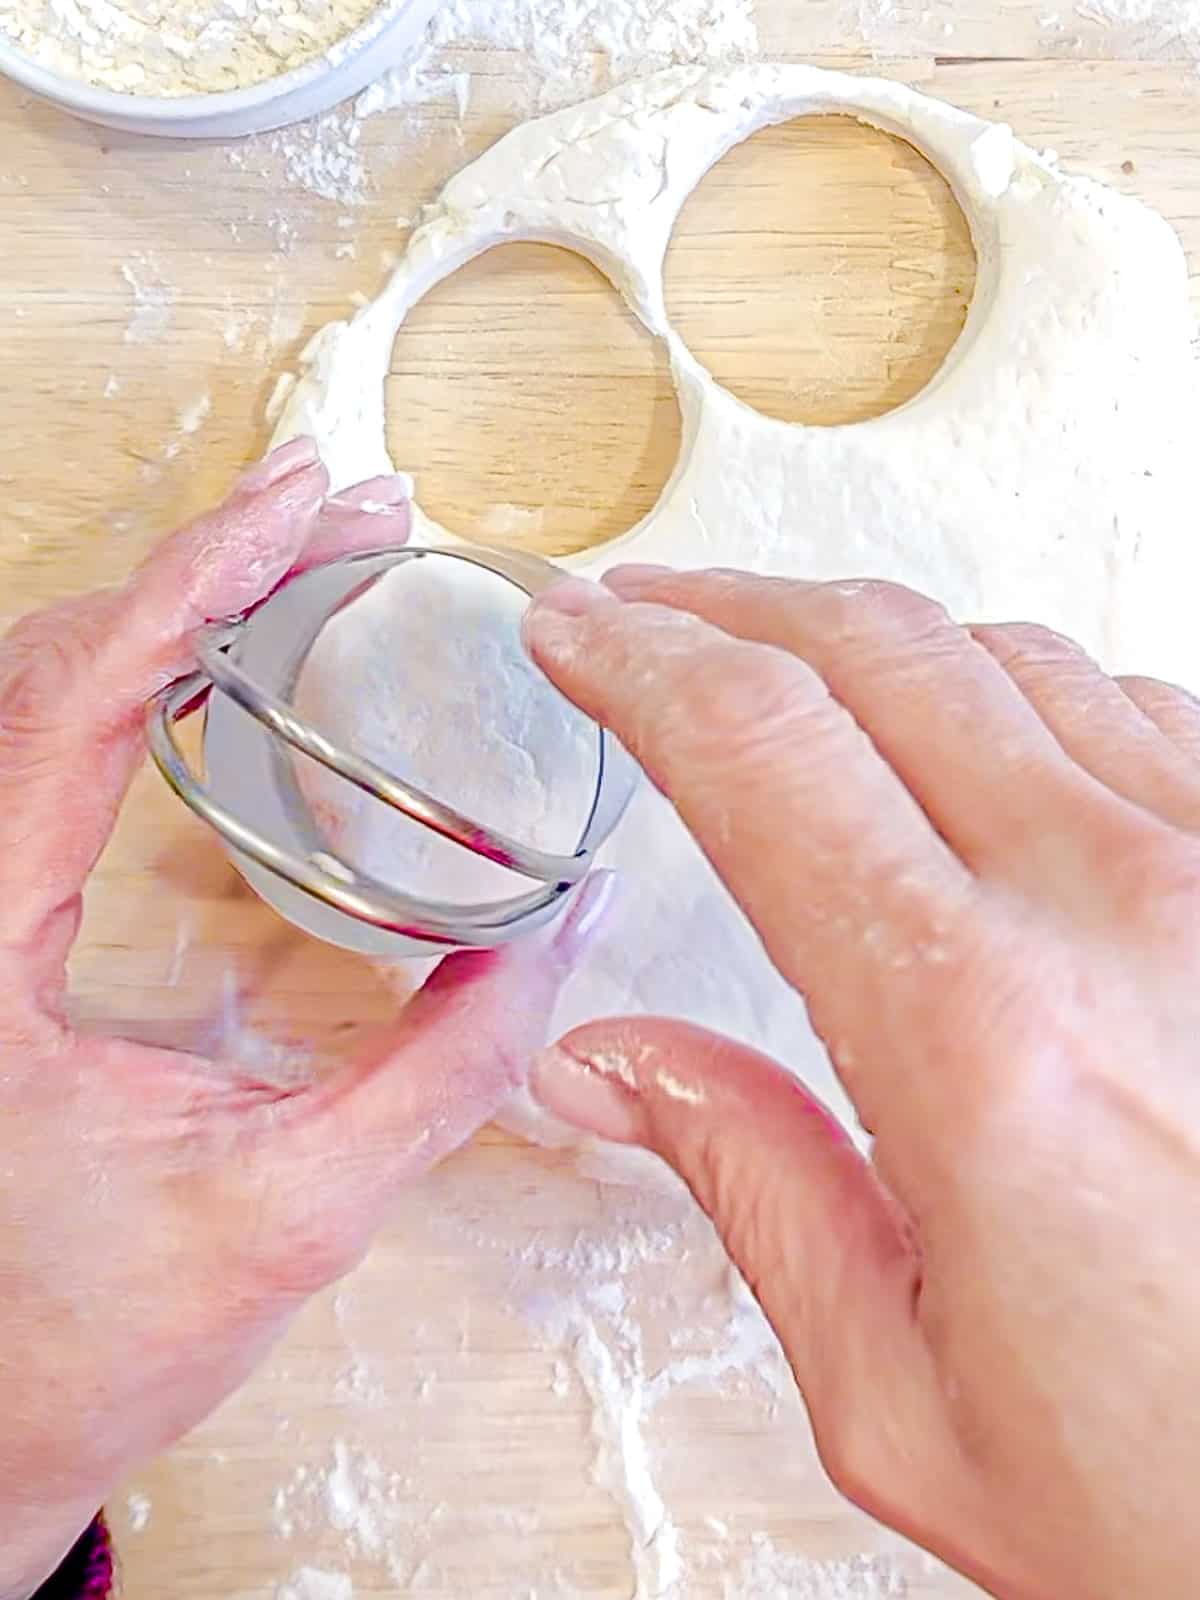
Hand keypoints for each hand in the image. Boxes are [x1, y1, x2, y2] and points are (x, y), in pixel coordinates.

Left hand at [0, 439, 600, 1598]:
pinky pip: (62, 756)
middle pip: (58, 661)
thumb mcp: (295, 1211)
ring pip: (49, 693)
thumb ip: (442, 1071)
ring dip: (181, 609)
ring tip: (310, 560)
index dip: (197, 584)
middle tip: (343, 515)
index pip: (80, 704)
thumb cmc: (95, 1336)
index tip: (302, 508)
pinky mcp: (3, 925)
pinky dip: (157, 682)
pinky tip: (241, 668)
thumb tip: (559, 935)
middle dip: (210, 567)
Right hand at [526, 566, 1199, 1599]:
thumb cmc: (1182, 1494)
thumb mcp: (907, 1396)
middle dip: (727, 611)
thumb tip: (614, 1069)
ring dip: (868, 638)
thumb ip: (751, 1183)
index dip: (638, 665)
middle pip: (875, 652)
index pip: (758, 751)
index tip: (576, 637)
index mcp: (980, 1036)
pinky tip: (970, 725)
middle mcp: (1119, 913)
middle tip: (650, 617)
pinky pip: (1140, 710)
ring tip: (787, 662)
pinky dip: (1019, 688)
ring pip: (1010, 657)